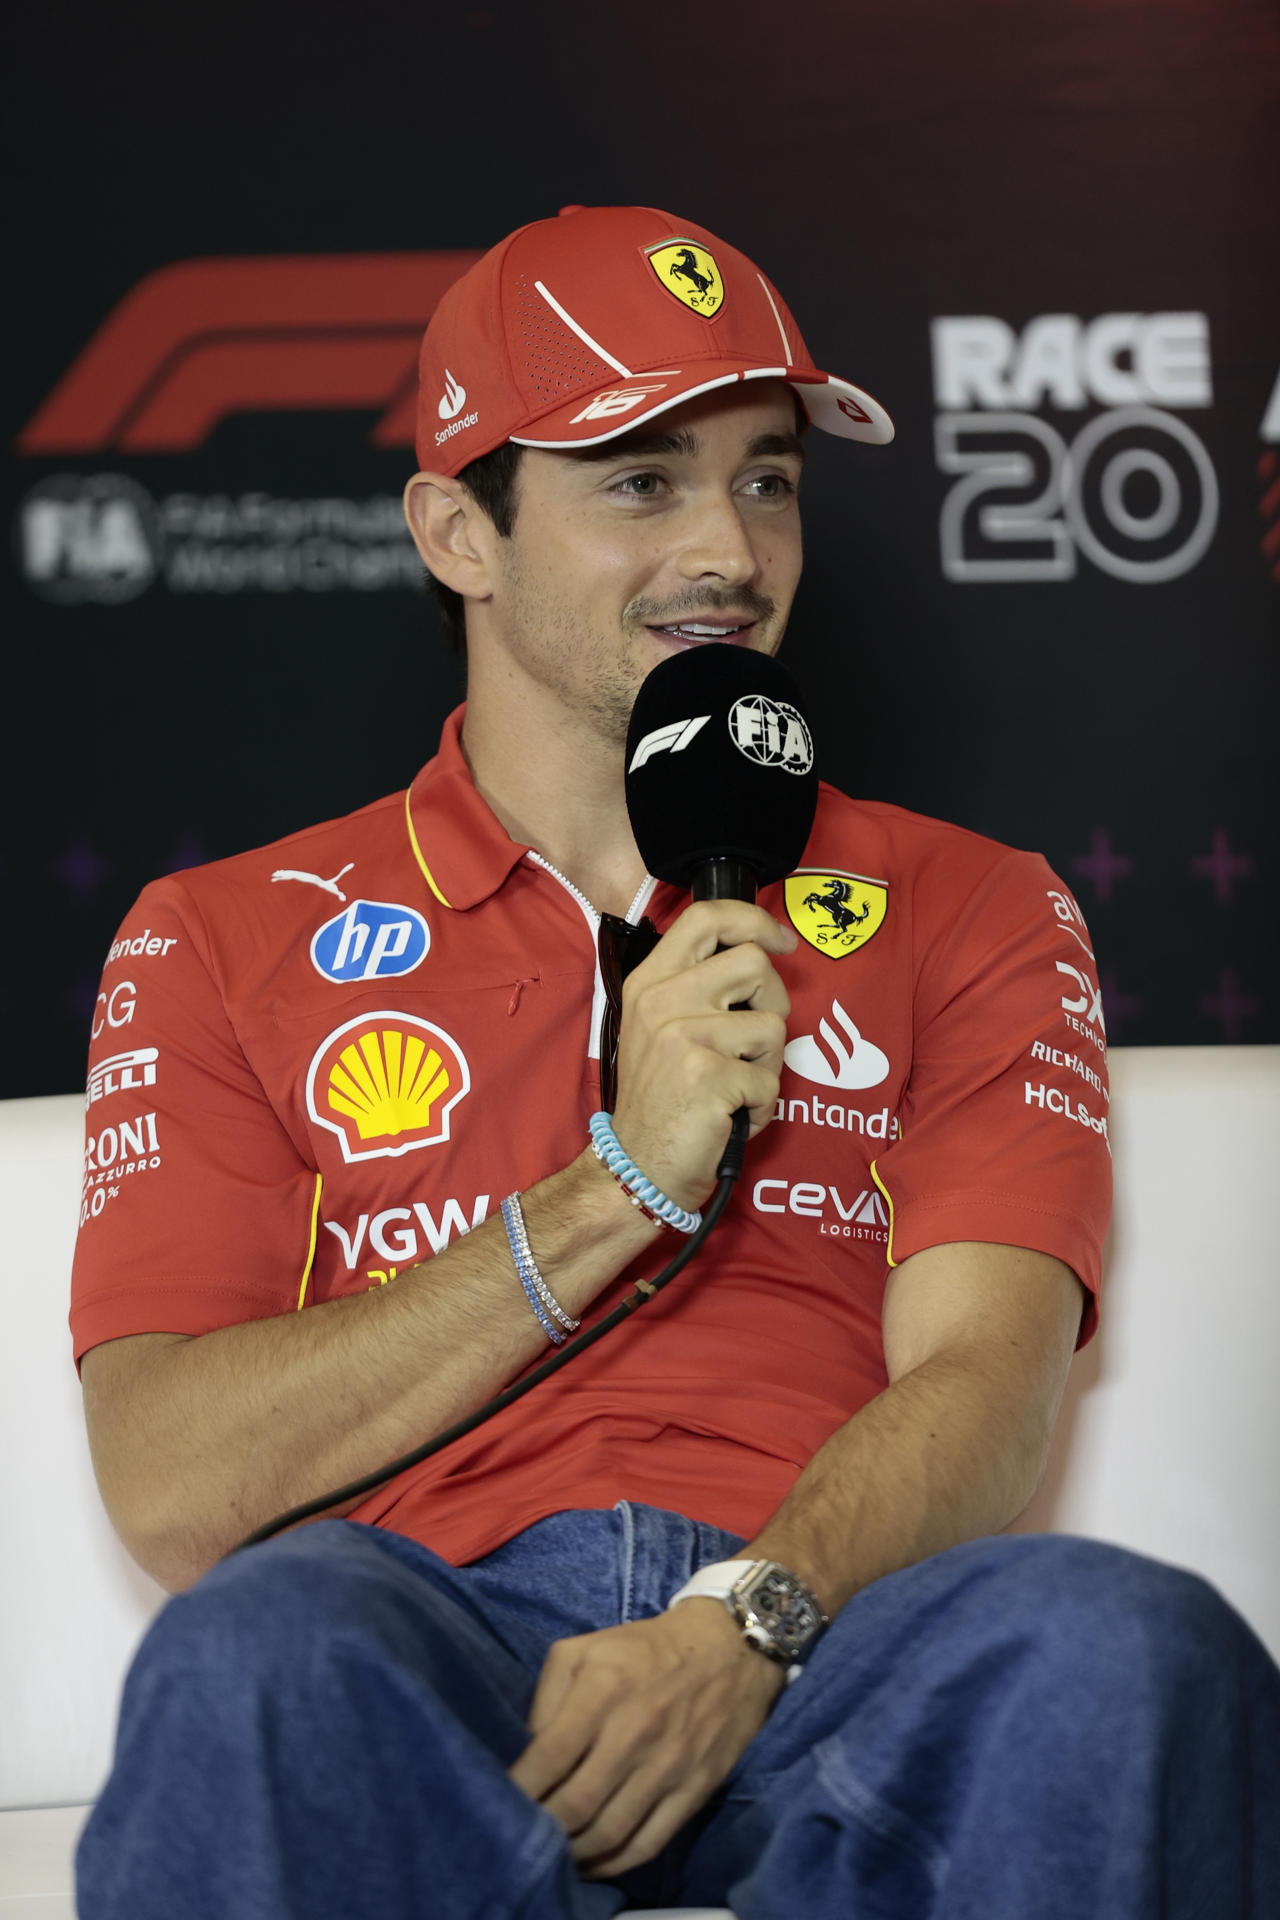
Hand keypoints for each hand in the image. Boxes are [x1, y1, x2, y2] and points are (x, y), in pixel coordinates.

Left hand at [509, 1600, 784, 1879]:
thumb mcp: (585, 1648)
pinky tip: (593, 1861)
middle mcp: (636, 1731)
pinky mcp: (696, 1789)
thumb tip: (526, 1753)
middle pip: (575, 1805)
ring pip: (609, 1833)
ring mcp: (669, 1765)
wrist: (729, 1647)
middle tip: (524, 1834)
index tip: (499, 1802)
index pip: (548, 1756)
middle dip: (542, 1828)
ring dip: (573, 1852)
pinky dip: (615, 1863)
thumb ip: (548, 1696)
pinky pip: (649, 1843)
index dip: (518, 1789)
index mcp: (603, 1689)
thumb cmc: (645, 1649)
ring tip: (554, 1852)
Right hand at [611, 898, 796, 1209]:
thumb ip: (696, 987)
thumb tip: (760, 955)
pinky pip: (770, 1080)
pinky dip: (762, 1105)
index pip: (706, 917)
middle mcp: (663, 1000)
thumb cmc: (660, 1099)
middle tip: (754, 1039)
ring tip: (735, 1085)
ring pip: (773, 1026)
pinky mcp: (709, 1076)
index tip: (781, 941)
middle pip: (755, 964)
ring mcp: (685, 1036)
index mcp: (650, 981)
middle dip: (774, 1002)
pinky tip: (732, 1115)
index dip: (754, 920)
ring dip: (768, 1063)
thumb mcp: (658, 1027)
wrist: (637, 1165)